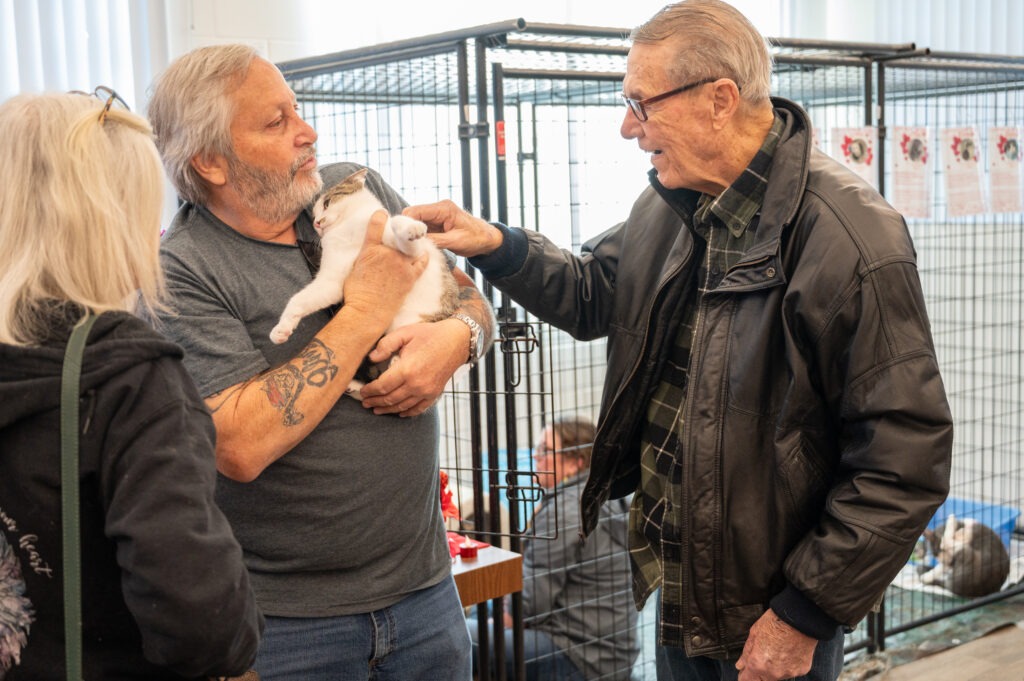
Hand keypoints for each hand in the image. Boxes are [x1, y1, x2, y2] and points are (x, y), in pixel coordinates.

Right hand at [343, 210, 427, 324]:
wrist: (367, 312)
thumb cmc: (356, 294)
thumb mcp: (355, 268)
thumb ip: (365, 255)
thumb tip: (369, 251)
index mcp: (370, 250)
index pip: (376, 224)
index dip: (380, 217)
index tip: (382, 215)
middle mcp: (387, 253)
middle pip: (397, 236)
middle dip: (397, 235)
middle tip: (398, 236)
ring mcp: (401, 264)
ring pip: (411, 247)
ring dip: (411, 244)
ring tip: (411, 245)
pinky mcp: (411, 276)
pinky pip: (422, 261)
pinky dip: (423, 256)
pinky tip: (422, 254)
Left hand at [358, 318, 468, 416]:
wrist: (456, 341)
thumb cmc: (430, 335)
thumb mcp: (405, 333)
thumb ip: (386, 344)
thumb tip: (371, 358)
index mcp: (407, 369)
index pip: (382, 386)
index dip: (370, 391)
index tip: (362, 392)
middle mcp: (416, 384)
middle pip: (389, 399)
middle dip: (375, 402)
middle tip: (365, 403)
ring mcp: (426, 391)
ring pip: (402, 406)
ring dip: (387, 409)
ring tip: (376, 409)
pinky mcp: (434, 393)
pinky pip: (418, 409)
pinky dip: (407, 412)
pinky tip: (399, 413)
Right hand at [403, 200, 503, 256]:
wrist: (487, 239)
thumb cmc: (475, 239)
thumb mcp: (455, 241)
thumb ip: (435, 241)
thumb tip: (415, 243)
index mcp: (443, 208)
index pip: (415, 211)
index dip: (406, 224)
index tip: (402, 238)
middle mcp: (438, 209)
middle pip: (412, 216)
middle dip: (407, 229)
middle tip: (405, 245)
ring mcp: (436, 216)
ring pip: (415, 223)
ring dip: (413, 234)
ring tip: (411, 247)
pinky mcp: (436, 224)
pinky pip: (422, 228)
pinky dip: (418, 237)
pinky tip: (418, 246)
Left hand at [734, 610, 816, 680]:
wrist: (800, 619)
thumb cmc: (776, 623)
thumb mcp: (754, 634)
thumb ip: (746, 653)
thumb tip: (740, 665)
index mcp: (758, 664)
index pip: (746, 680)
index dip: (744, 675)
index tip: (744, 672)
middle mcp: (773, 673)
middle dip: (758, 673)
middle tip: (760, 658)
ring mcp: (788, 673)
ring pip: (776, 677)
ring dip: (773, 669)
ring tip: (776, 651)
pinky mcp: (801, 670)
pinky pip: (790, 672)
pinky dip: (787, 665)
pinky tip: (787, 651)